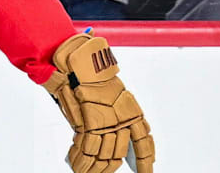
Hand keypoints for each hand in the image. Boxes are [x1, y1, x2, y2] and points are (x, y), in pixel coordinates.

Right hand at [44, 32, 154, 172]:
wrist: (74, 58)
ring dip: (94, 168)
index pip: (144, 140)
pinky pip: (88, 149)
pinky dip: (81, 161)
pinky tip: (77, 167)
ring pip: (104, 154)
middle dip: (109, 167)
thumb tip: (102, 136)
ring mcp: (108, 119)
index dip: (145, 159)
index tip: (145, 172)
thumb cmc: (85, 72)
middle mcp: (123, 116)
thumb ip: (106, 114)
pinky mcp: (92, 121)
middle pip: (120, 152)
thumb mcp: (103, 94)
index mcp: (130, 108)